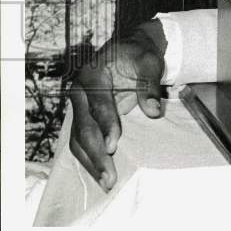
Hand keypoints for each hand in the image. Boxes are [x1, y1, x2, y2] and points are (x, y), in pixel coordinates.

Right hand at [68, 20, 166, 190]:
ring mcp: (79, 107)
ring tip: (105, 182)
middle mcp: (79, 92)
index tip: (113, 144)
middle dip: (97, 153)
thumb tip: (152, 110)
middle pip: (84, 127)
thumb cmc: (139, 54)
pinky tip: (99, 173)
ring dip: (91, 161)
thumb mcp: (149, 61)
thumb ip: (149, 84)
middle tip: (109, 176)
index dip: (106, 125)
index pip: (99, 104)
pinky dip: (89, 158)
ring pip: (78, 139)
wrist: (129, 49)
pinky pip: (81, 141)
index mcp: (93, 75)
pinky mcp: (83, 118)